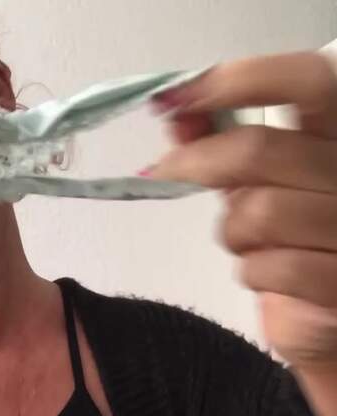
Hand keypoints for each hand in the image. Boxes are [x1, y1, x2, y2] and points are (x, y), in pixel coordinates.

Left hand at [148, 51, 336, 415]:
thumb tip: (177, 109)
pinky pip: (270, 267)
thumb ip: (223, 143)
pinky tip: (271, 277)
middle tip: (164, 172)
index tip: (178, 96)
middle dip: (198, 162)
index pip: (307, 81)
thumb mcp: (260, 184)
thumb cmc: (299, 243)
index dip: (240, 81)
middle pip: (260, 150)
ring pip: (258, 213)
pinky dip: (253, 273)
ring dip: (234, 233)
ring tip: (251, 244)